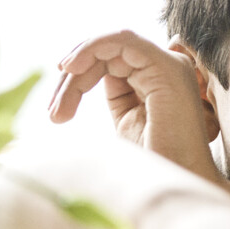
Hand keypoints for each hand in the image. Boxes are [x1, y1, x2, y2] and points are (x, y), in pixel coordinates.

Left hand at [47, 31, 216, 174]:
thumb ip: (116, 93)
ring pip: (110, 45)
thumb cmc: (154, 164)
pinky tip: (71, 69)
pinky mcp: (166, 68)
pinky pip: (122, 40)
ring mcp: (170, 65)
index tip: (56, 111)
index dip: (78, 79)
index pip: (111, 61)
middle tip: (54, 114)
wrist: (175, 188)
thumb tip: (80, 76)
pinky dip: (91, 49)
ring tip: (59, 107)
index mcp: (159, 79)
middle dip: (72, 78)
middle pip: (107, 53)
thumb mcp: (127, 122)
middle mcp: (168, 68)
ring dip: (77, 68)